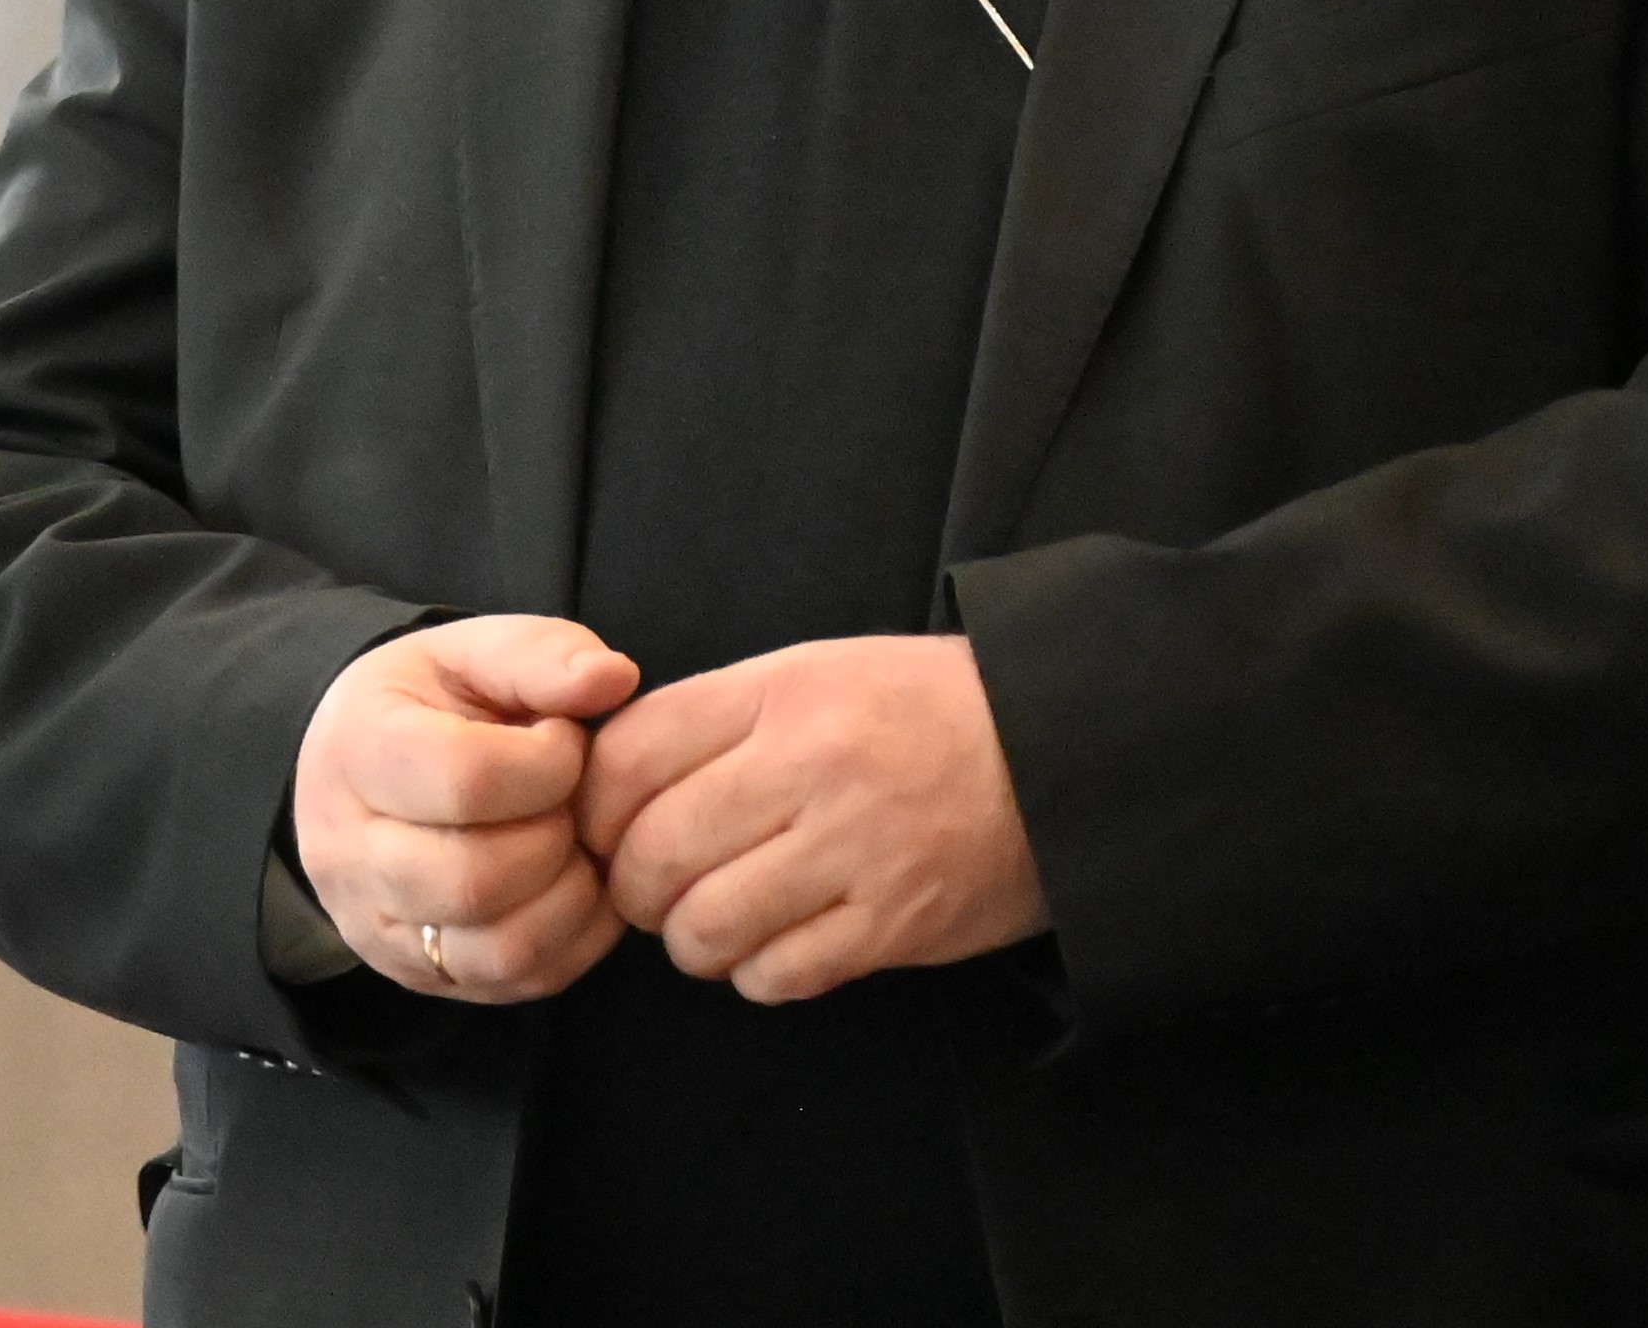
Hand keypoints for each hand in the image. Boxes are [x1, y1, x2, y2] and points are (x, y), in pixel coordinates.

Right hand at [287, 614, 642, 1001]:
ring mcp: (378, 925)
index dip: (547, 763)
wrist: (360, 769)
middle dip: (557, 837)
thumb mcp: (470, 652)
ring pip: (499, 947)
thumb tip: (614, 678)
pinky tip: (574, 885)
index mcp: (357, 751)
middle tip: (571, 800)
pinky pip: (516, 981)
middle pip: (476, 878)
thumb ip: (540, 655)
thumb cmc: (427, 705)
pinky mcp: (419, 972)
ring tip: (576, 844)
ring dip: (570, 896)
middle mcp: (348, 852)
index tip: (563, 738)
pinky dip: (573, 939)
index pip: (465, 780)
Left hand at [575, 631, 1043, 1005]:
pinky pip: (782, 973)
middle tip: (641, 892)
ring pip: (710, 925)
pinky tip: (766, 951)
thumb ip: (716, 716)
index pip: (632, 756)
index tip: (596, 827)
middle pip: (658, 849)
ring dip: (686, 941)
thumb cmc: (918, 710)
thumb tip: (611, 776)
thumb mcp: (813, 672)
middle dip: (628, 886)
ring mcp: (858, 851)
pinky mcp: (899, 924)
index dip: (592, 805)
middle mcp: (812, 768)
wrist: (1056, 750)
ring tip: (700, 927)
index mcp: (780, 694)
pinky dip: (754, 974)